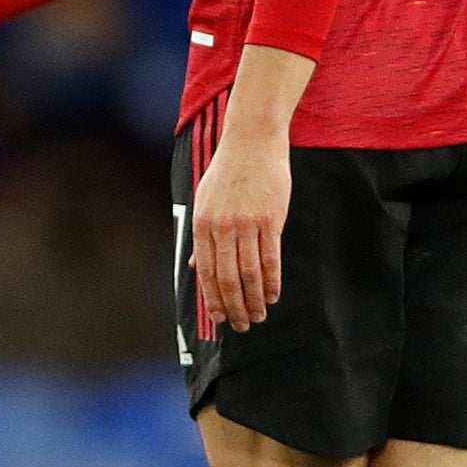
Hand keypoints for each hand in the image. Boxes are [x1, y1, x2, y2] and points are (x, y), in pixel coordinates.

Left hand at [190, 124, 290, 333]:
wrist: (252, 141)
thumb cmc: (227, 172)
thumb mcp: (204, 200)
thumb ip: (201, 236)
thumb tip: (194, 265)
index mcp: (202, 225)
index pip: (205, 272)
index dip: (213, 299)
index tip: (220, 318)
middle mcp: (221, 227)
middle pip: (226, 278)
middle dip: (234, 306)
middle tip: (242, 326)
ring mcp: (246, 223)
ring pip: (249, 273)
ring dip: (254, 300)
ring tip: (259, 316)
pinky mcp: (270, 219)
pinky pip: (270, 258)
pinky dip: (271, 281)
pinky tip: (273, 295)